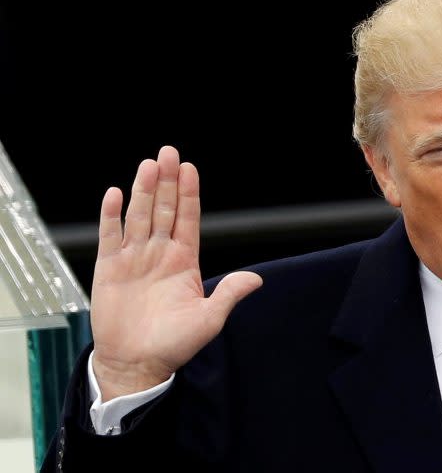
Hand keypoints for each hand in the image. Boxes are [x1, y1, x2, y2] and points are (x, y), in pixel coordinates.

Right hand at [90, 146, 261, 401]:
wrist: (137, 364)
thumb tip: (256, 279)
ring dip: (143, 190)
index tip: (190, 168)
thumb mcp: (208, 319)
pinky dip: (111, 215)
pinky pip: (110, 235)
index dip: (189, 193)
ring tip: (148, 165)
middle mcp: (160, 253)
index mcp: (185, 261)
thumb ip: (229, 294)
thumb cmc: (174, 345)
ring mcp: (134, 258)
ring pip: (139, 216)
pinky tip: (114, 194)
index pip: (189, 218)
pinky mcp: (109, 268)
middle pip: (164, 209)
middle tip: (168, 153)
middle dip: (167, 182)